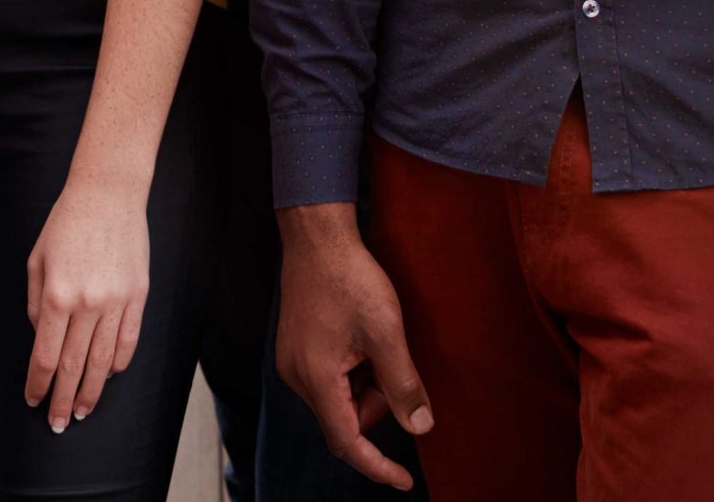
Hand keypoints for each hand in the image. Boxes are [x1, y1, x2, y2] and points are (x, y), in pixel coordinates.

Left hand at [24, 174, 147, 433]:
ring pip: (103, 361)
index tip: (33, 400)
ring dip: (92, 391)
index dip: (38, 383)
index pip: (46, 355)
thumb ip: (36, 304)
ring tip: (83, 411)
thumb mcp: (37, 260)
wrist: (108, 193)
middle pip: (74, 366)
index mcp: (58, 295)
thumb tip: (43, 338)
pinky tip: (109, 377)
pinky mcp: (139, 295)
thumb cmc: (66, 223)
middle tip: (58, 423)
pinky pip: (129, 340)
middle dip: (63, 399)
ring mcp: (117, 301)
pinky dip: (118, 363)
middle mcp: (88, 303)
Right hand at [276, 203, 432, 491]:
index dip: (377, 466)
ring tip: (378, 343)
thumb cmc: (350, 278)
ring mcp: (292, 361)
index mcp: (317, 378)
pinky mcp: (296, 347)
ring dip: (366, 386)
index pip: (347, 442)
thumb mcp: (387, 332)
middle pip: (344, 419)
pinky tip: (363, 338)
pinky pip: (329, 379)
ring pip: (338, 398)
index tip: (404, 479)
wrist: (317, 236)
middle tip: (397, 369)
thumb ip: (403, 384)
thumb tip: (420, 427)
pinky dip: (353, 372)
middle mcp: (297, 377)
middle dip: (377, 406)